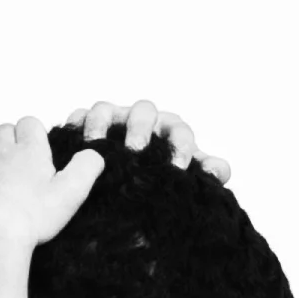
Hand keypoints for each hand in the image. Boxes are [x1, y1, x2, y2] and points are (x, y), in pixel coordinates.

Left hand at [0, 116, 104, 245]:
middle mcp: (0, 151)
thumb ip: (87, 168)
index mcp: (29, 151)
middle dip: (11, 141)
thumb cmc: (34, 218)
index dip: (34, 134)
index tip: (39, 152)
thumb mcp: (72, 193)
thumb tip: (94, 154)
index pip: (30, 123)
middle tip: (20, 166)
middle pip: (4, 130)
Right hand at [65, 98, 231, 184]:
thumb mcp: (184, 177)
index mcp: (169, 132)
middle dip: (140, 129)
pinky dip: (79, 126)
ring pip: (107, 110)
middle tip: (136, 151)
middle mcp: (141, 122)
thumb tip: (220, 170)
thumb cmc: (160, 177)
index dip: (180, 146)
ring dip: (104, 125)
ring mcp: (112, 121)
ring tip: (99, 147)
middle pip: (144, 112)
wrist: (125, 187)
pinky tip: (79, 144)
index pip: (179, 131)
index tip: (177, 169)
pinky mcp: (85, 126)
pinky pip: (80, 117)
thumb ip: (205, 173)